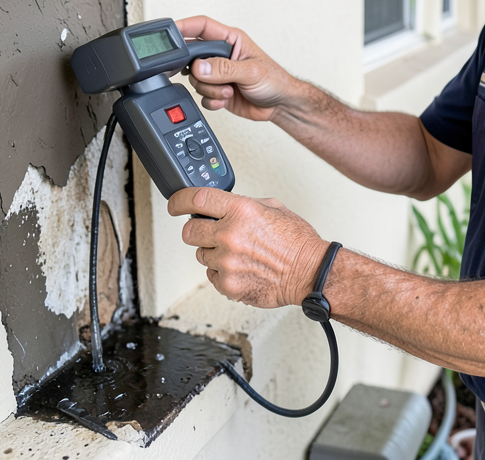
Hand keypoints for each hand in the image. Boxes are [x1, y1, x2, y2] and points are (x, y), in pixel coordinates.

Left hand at [168, 186, 328, 307]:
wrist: (310, 272)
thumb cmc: (296, 241)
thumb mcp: (273, 207)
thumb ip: (242, 204)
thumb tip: (220, 205)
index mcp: (241, 211)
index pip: (195, 199)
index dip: (179, 200)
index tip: (174, 204)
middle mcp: (230, 235)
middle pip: (189, 230)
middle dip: (198, 230)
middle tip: (212, 232)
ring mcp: (226, 262)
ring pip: (201, 254)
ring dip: (214, 252)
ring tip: (240, 253)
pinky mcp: (227, 284)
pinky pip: (211, 275)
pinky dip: (222, 272)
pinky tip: (243, 267)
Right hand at [175, 16, 293, 121]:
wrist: (280, 105)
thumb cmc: (274, 80)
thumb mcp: (251, 71)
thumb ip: (224, 69)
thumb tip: (200, 66)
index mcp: (230, 40)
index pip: (201, 26)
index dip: (183, 26)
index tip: (168, 33)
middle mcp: (221, 55)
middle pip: (191, 56)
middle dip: (198, 70)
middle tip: (208, 77)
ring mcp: (217, 73)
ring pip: (194, 78)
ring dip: (209, 88)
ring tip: (228, 90)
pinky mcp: (216, 90)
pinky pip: (200, 95)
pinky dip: (211, 100)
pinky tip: (225, 99)